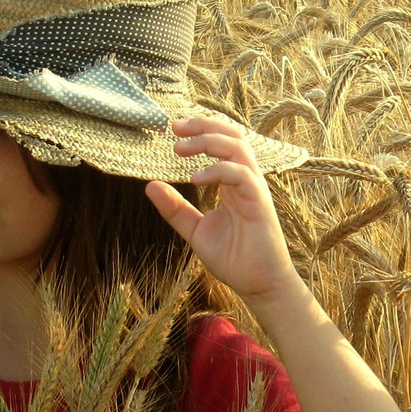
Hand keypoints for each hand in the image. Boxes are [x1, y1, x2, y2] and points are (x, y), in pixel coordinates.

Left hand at [145, 114, 303, 306]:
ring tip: (181, 149)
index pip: (223, 143)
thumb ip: (175, 208)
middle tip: (175, 128)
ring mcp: (254, 190)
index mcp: (233, 183)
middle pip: (233, 136)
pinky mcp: (260, 203)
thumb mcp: (195, 230)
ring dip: (209, 142)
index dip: (201, 129)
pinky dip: (219, 170)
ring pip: (238, 149)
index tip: (174, 128)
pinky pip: (243, 175)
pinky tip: (196, 177)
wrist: (258, 285)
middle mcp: (246, 181)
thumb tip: (150, 185)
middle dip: (204, 126)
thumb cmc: (233, 258)